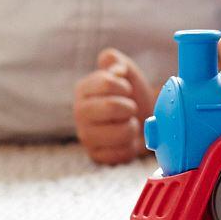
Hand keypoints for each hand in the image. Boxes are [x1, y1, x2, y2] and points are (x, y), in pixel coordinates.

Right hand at [74, 49, 155, 164]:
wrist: (140, 122)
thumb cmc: (131, 96)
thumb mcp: (127, 73)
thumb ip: (118, 63)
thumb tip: (116, 69)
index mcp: (84, 89)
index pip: (106, 82)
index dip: (124, 86)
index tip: (126, 90)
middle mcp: (80, 113)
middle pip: (111, 107)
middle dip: (129, 107)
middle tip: (129, 108)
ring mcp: (86, 136)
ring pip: (121, 132)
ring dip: (133, 127)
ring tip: (127, 123)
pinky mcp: (96, 156)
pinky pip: (122, 153)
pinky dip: (131, 146)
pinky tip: (125, 140)